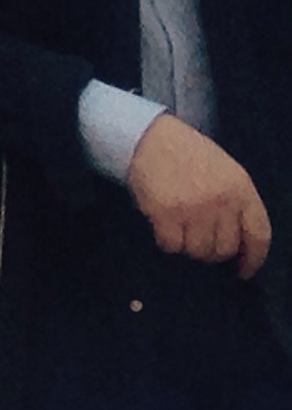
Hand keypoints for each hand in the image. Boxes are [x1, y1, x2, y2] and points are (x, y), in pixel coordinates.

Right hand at [126, 116, 272, 277]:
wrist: (151, 138)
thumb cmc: (189, 155)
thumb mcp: (227, 173)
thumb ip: (236, 203)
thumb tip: (237, 243)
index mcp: (242, 190)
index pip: (258, 235)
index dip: (253, 259)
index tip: (243, 271)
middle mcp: (222, 202)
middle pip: (224, 249)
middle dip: (212, 252)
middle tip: (200, 244)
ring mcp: (194, 209)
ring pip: (197, 251)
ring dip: (188, 247)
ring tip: (180, 231)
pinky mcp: (165, 214)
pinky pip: (171, 245)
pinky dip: (167, 242)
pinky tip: (164, 227)